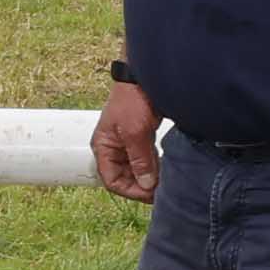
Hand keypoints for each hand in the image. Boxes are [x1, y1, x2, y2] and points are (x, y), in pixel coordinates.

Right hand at [93, 80, 159, 206]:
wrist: (144, 76)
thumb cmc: (132, 99)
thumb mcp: (135, 132)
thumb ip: (140, 160)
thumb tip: (147, 184)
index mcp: (103, 147)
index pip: (112, 180)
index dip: (130, 190)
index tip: (150, 193)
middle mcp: (113, 148)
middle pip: (124, 177)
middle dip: (141, 185)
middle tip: (161, 190)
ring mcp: (126, 143)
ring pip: (136, 169)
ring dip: (149, 176)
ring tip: (165, 180)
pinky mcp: (140, 137)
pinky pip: (145, 159)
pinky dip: (154, 166)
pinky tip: (166, 168)